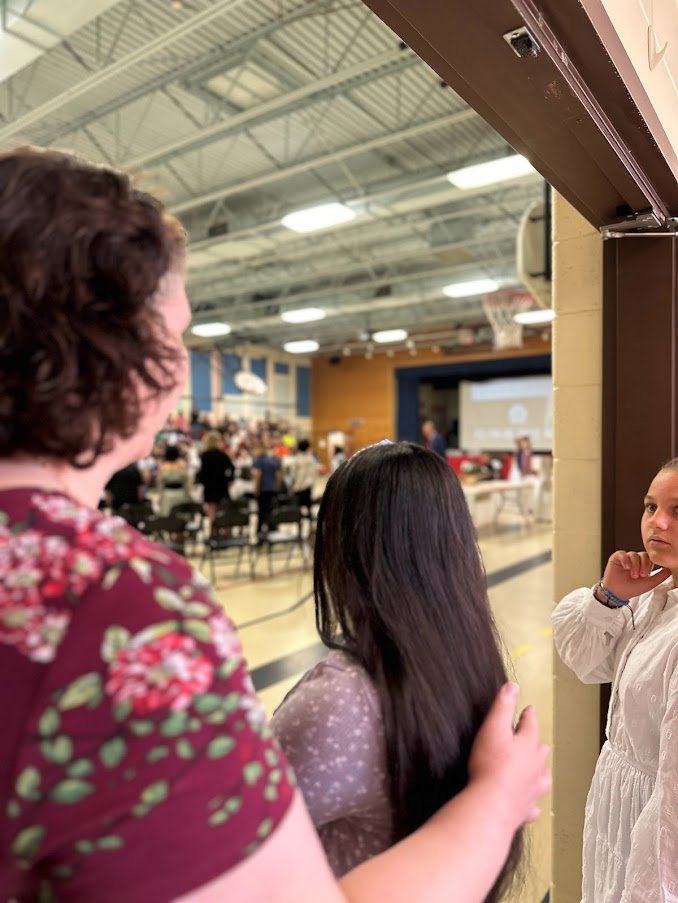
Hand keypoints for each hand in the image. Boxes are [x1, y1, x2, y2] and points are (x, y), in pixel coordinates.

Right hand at [469, 683, 550, 827]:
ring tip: (539, 770)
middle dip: (536, 744)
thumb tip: (513, 686)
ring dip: (540, 772)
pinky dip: (532, 802)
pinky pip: (532, 805)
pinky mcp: (525, 809)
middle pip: (540, 752)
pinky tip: (531, 803)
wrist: (491, 803)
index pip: (530, 725)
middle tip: (533, 739)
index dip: (528, 716)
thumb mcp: (493, 727)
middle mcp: (535, 767)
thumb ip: (503, 706)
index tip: (529, 710)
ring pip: (542, 778)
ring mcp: (532, 789)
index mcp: (527, 745)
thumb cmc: (491, 764)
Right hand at [601, 550, 669, 600]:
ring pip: (633, 554)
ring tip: (633, 575)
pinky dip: (625, 560)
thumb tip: (670, 569)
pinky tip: (626, 567)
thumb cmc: (632, 588)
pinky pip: (622, 554)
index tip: (647, 575)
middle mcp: (635, 560)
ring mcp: (626, 558)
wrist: (618, 593)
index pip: (650, 558)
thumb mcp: (650, 583)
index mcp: (643, 564)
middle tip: (641, 575)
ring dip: (635, 565)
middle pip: (643, 555)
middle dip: (643, 565)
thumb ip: (661, 576)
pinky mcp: (616, 557)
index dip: (649, 565)